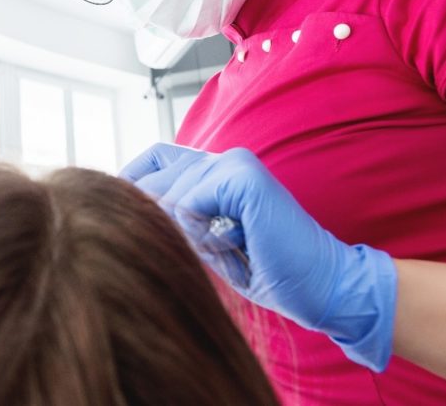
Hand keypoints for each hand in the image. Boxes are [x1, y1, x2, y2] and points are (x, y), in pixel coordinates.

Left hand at [120, 143, 397, 370]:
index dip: (133, 183)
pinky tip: (228, 246)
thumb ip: (177, 221)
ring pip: (169, 194)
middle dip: (152, 215)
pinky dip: (199, 233)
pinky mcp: (244, 179)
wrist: (322, 287)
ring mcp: (235, 164)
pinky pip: (190, 203)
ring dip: (182, 232)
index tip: (123, 217)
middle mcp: (224, 158)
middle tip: (190, 249)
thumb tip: (128, 212)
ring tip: (221, 250)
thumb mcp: (208, 243)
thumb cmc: (266, 270)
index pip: (155, 160)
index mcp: (217, 169)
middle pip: (155, 177)